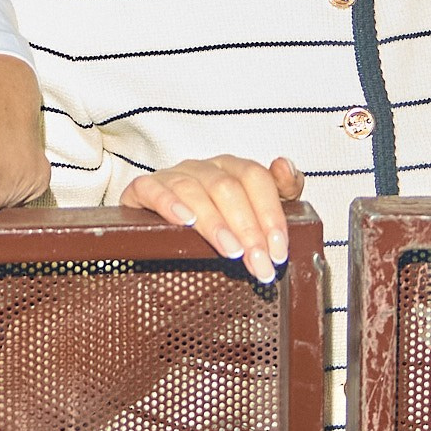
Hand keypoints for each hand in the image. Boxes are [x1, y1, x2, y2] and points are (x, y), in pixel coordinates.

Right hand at [124, 154, 303, 283]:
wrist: (161, 245)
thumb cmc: (212, 229)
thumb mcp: (251, 216)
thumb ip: (278, 193)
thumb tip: (287, 167)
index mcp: (230, 168)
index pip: (256, 177)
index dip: (270, 213)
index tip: (278, 251)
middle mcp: (202, 167)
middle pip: (228, 187)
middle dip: (248, 229)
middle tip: (259, 264)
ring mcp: (171, 176)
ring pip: (195, 190)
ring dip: (216, 223)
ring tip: (231, 253)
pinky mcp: (142, 189)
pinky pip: (152, 189)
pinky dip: (169, 203)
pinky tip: (185, 222)